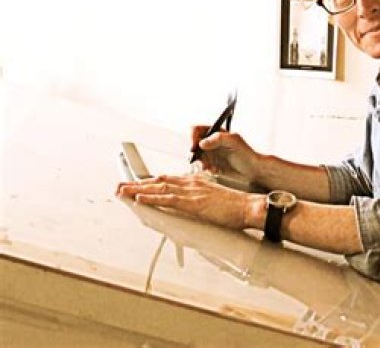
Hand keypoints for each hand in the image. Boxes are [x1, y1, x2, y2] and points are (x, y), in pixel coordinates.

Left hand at [116, 175, 248, 229]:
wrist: (248, 206)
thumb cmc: (236, 206)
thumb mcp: (215, 198)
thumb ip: (201, 199)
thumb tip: (192, 206)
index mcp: (197, 182)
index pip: (169, 180)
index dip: (151, 182)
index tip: (138, 184)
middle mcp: (192, 184)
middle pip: (160, 182)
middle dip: (138, 184)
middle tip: (121, 186)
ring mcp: (192, 193)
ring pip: (159, 189)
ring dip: (138, 190)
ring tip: (122, 191)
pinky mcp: (193, 203)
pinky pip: (168, 200)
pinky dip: (152, 198)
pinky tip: (140, 199)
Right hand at [192, 126, 260, 181]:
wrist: (252, 170)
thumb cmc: (246, 153)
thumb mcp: (234, 142)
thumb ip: (218, 139)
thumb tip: (201, 143)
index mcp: (215, 132)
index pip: (196, 130)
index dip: (192, 137)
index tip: (194, 147)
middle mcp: (210, 142)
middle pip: (193, 144)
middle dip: (195, 154)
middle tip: (201, 162)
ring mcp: (210, 154)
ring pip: (196, 157)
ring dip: (202, 163)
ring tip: (213, 168)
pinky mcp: (211, 164)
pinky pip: (202, 167)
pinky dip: (208, 169)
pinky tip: (217, 171)